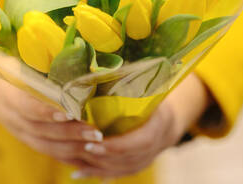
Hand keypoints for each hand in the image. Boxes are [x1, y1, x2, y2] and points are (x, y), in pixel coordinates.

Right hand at [0, 65, 105, 163]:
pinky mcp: (28, 141)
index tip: (69, 112)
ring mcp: (19, 132)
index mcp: (9, 94)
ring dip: (73, 147)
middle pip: (41, 131)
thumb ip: (40, 60)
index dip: (47, 111)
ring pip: (46, 146)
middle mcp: (12, 117)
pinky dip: (68, 157)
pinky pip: (48, 154)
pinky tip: (87, 156)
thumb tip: (73, 47)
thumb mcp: (19, 60)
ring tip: (97, 143)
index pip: (27, 107)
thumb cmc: (11, 68)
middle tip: (96, 132)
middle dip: (70, 133)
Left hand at [72, 73, 211, 178]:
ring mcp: (147, 159)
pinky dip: (97, 173)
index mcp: (159, 124)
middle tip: (79, 148)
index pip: (139, 141)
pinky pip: (117, 173)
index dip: (117, 144)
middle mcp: (156, 145)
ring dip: (97, 165)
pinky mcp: (137, 166)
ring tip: (74, 158)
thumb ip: (126, 84)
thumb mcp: (145, 89)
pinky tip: (77, 173)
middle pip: (128, 157)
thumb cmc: (151, 98)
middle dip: (102, 155)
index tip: (95, 141)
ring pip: (121, 168)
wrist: (168, 119)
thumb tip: (97, 70)